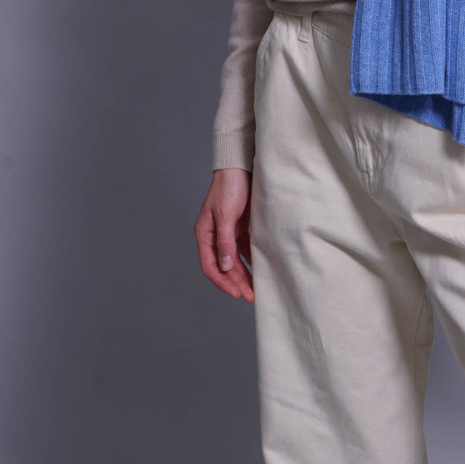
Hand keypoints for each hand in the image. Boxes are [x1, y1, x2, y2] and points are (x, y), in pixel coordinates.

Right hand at [194, 168, 254, 301]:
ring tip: (255, 289)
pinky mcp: (241, 227)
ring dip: (244, 274)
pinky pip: (245, 249)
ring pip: (235, 260)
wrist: (241, 166)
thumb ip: (225, 242)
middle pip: (224, 266)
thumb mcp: (226, 215)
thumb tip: (225, 267)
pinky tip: (259, 270)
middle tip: (249, 296)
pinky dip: (251, 260)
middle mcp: (215, 236)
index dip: (222, 282)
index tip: (236, 293)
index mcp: (205, 233)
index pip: (211, 265)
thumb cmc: (229, 187)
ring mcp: (228, 232)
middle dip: (236, 282)